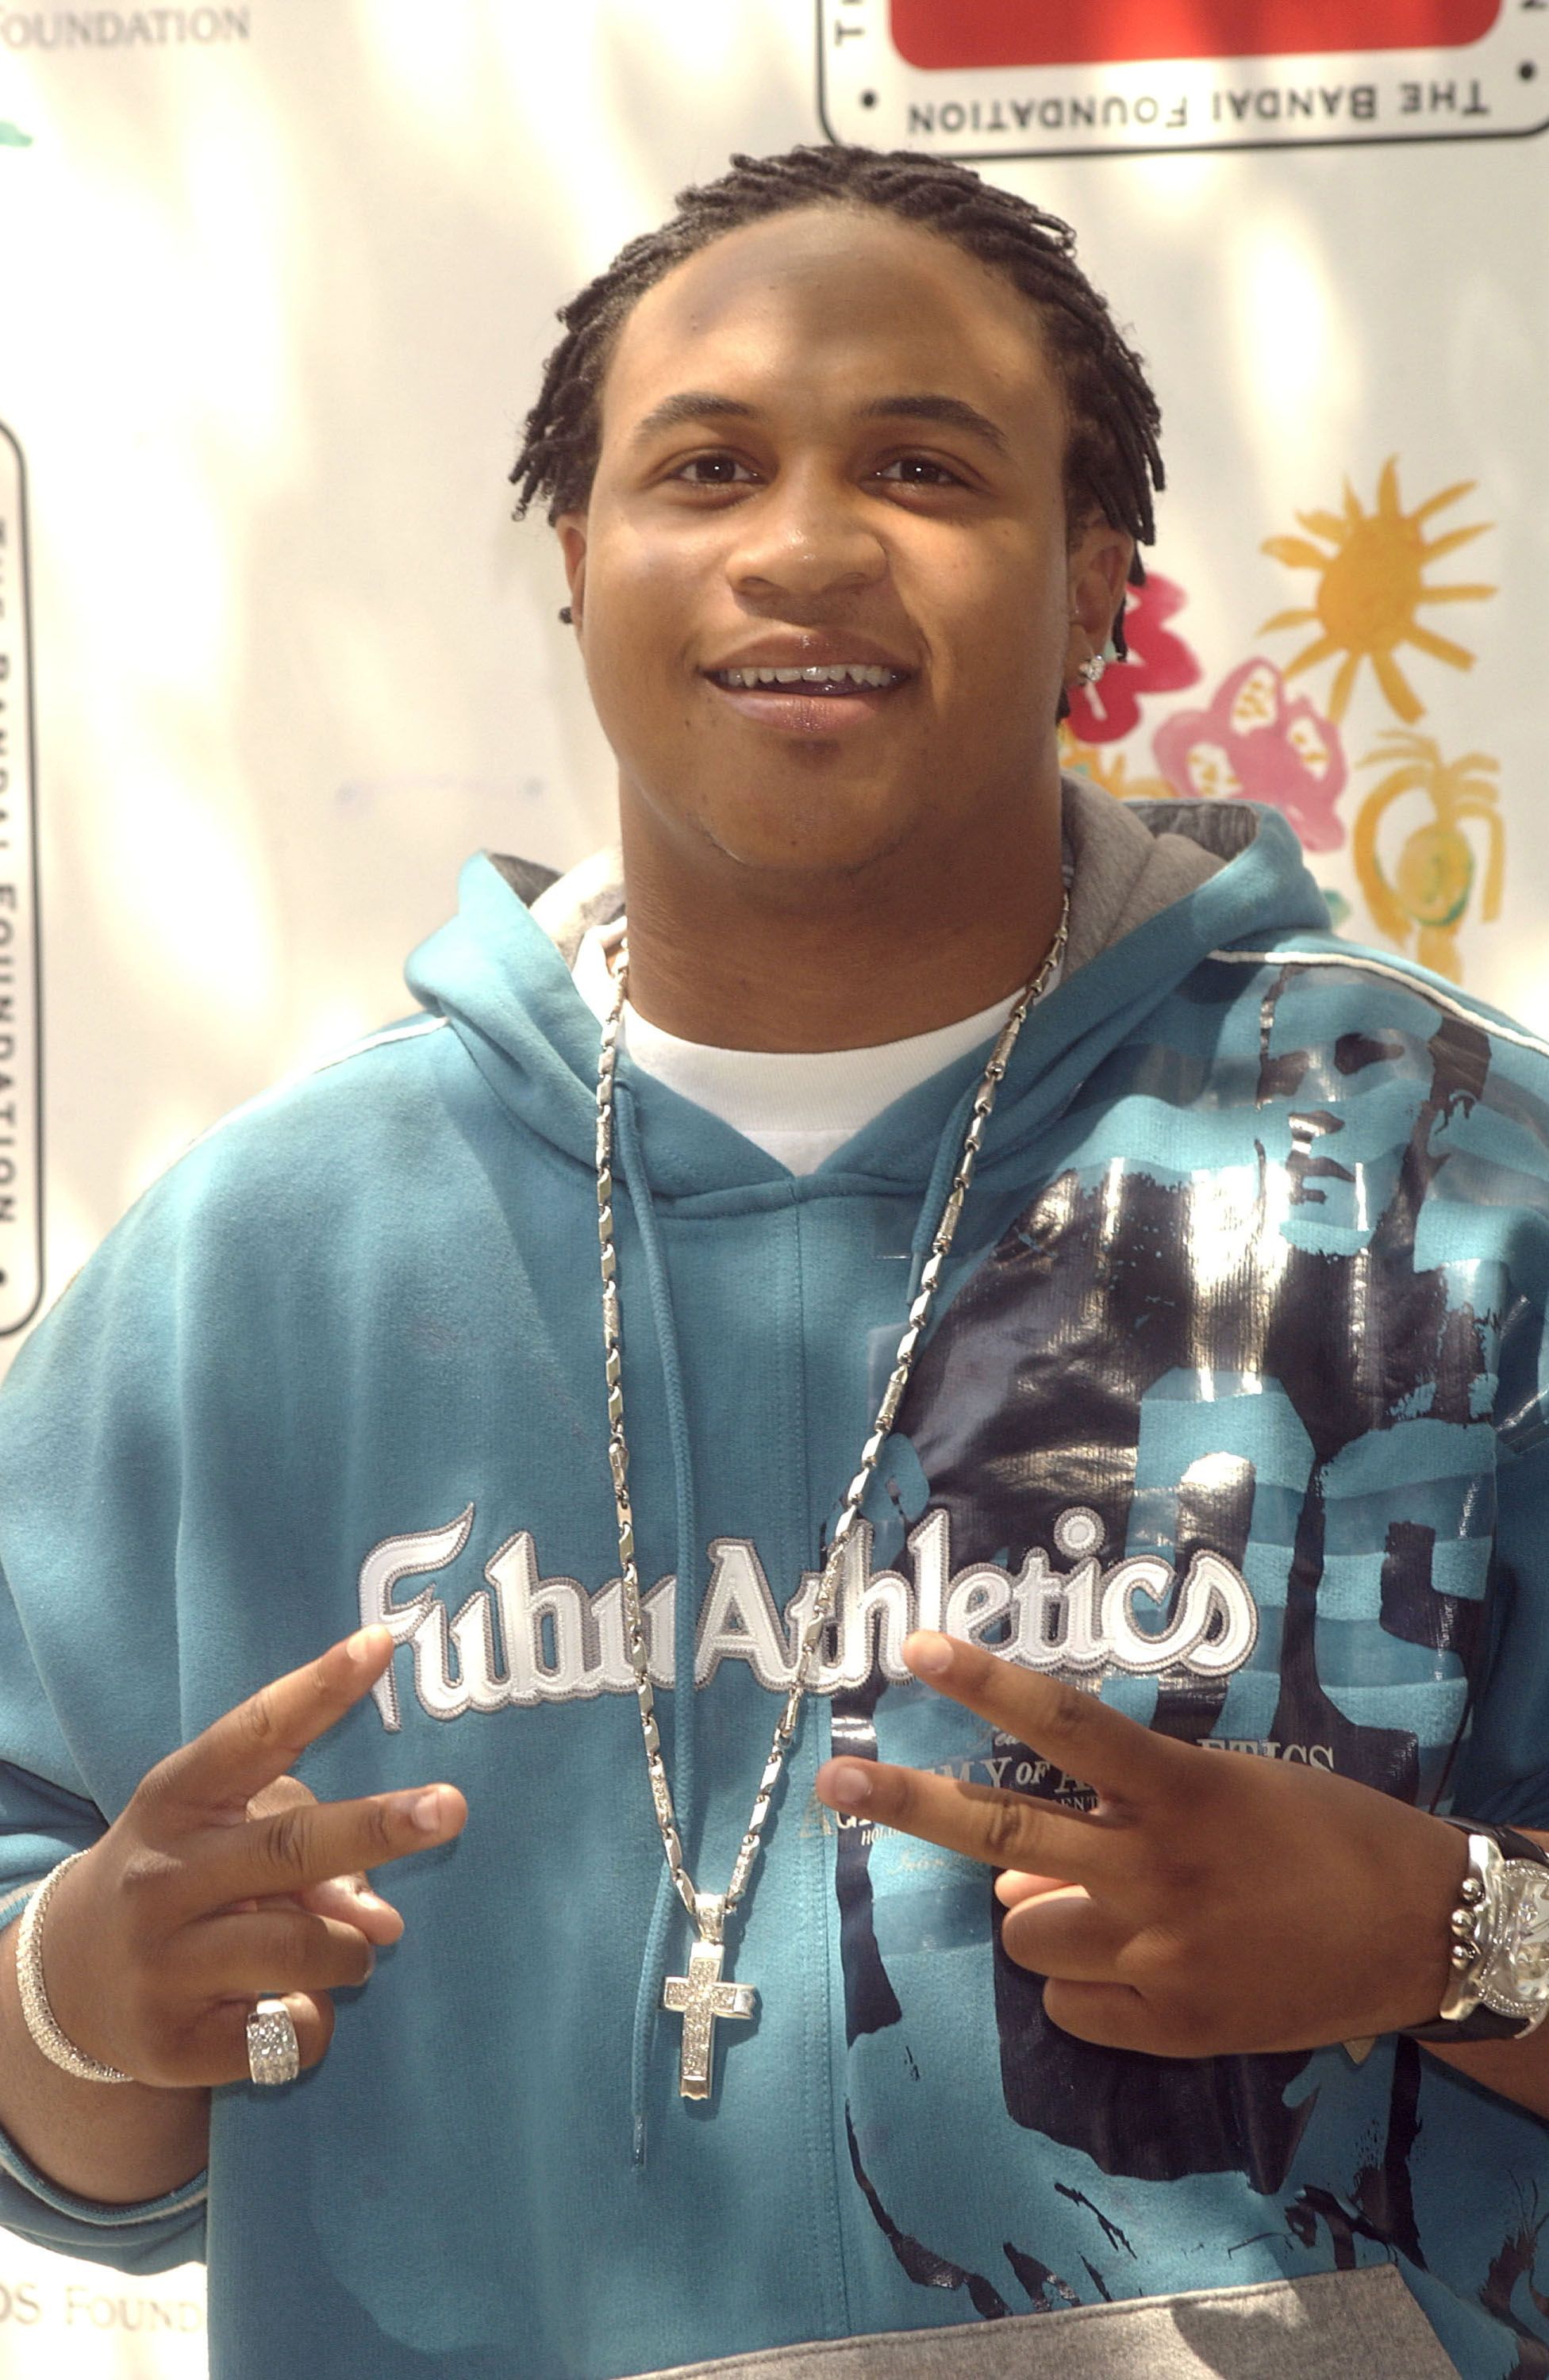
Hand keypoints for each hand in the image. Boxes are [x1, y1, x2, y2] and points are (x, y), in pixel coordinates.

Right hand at [37, 1626, 464, 2087]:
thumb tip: (386, 1923)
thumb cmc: (183, 1879)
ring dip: (350, 1948)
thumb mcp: (226, 1838)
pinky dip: (315, 2018)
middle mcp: (162, 1877)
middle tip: (451, 1808)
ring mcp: (162, 1965)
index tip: (378, 1645)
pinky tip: (284, 2006)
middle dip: (376, 1827)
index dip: (317, 1690)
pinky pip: (292, 2030)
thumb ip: (313, 1851)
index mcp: (177, 1801)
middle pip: (288, 1847)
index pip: (252, 1734)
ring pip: (306, 1948)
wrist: (70, 1981)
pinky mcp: (172, 2045)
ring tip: (339, 1948)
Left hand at [814, 1631, 1467, 2058]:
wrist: (1421, 1933)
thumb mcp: (1227, 1795)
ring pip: (1026, 1933)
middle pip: (1003, 1831)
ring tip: (1104, 1905)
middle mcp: (1158, 1870)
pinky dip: (1086, 1988)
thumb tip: (1011, 1881)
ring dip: (1041, 1916)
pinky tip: (1141, 1969)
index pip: (1067, 1724)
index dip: (989, 1685)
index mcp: (1182, 1792)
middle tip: (837, 1780)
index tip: (920, 1649)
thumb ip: (1118, 1819)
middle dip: (909, 1804)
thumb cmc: (1325, 1838)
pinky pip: (1072, 2008)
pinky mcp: (1174, 2027)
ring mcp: (1160, 1954)